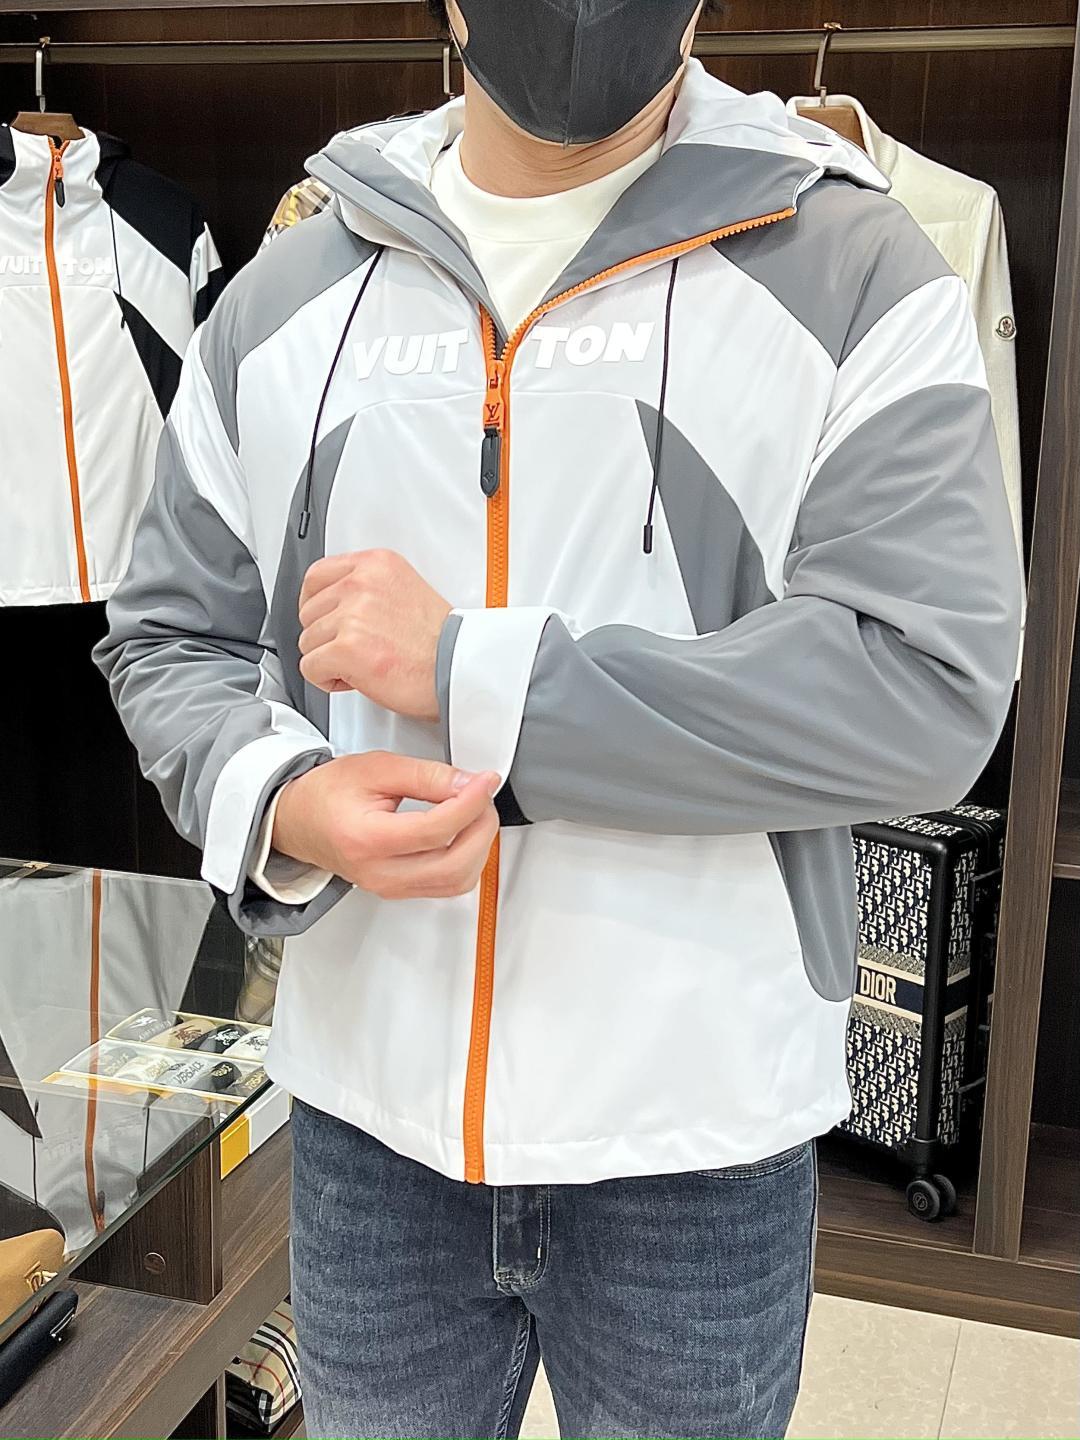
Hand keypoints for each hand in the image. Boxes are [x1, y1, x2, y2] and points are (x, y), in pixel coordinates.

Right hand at [271, 752, 499, 899]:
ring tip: (474, 811)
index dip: (470, 803)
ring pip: (457, 881)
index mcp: (367, 839)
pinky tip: (463, 832)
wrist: (298, 819)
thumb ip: (426, 775)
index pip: (436, 830)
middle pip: (454, 865)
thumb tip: (468, 783)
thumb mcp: (376, 768)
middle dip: (481, 827)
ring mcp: (390, 888)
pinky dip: (467, 859)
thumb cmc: (328, 793)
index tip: (486, 780)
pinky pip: (448, 885)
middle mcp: (379, 873)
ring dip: (478, 846)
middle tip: (483, 795)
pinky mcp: (400, 891)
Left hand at [298, 550, 451, 720]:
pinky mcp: (346, 647)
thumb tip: (334, 605)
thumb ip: (367, 589)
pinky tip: (356, 678)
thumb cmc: (440, 641)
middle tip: (358, 648)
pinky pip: (310, 668)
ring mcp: (352, 614)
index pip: (316, 576)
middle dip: (327, 636)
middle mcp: (361, 583)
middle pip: (308, 612)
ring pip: (307, 642)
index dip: (317, 605)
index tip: (329, 620)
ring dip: (330, 659)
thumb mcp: (404, 590)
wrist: (458, 668)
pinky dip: (328, 680)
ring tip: (364, 663)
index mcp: (376, 564)